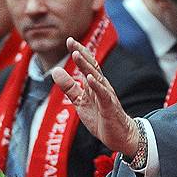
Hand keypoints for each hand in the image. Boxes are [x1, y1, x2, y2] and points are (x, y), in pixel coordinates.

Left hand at [52, 37, 140, 156]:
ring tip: (77, 55)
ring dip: (87, 66)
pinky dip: (97, 86)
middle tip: (71, 41)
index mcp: (94, 84)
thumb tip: (55, 70)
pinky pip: (103, 95)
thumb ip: (68, 86)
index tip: (69, 40)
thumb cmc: (101, 118)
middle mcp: (101, 86)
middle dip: (81, 53)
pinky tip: (90, 78)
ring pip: (96, 77)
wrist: (121, 136)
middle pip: (92, 66)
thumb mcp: (80, 101)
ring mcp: (106, 96)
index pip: (87, 64)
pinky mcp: (109, 107)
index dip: (79, 52)